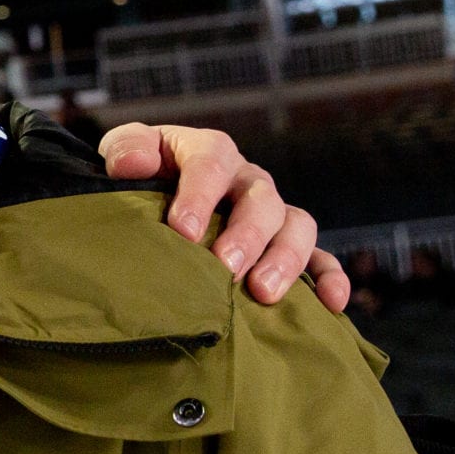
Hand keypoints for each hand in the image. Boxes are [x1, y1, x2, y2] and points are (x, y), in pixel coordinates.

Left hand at [99, 122, 350, 313]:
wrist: (149, 201)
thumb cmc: (136, 179)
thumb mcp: (123, 155)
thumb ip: (125, 150)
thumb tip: (133, 164)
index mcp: (209, 152)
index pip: (212, 162)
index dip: (199, 195)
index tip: (182, 231)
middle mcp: (246, 180)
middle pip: (261, 199)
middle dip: (246, 235)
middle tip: (226, 267)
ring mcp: (271, 213)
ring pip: (296, 226)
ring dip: (285, 259)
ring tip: (262, 293)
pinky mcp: (285, 245)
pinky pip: (320, 258)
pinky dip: (330, 278)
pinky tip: (331, 303)